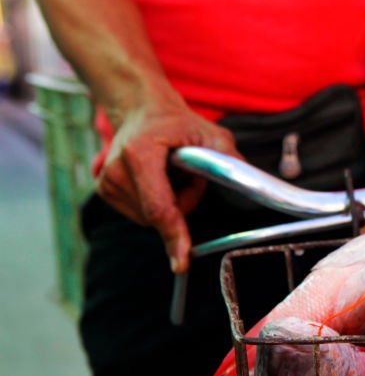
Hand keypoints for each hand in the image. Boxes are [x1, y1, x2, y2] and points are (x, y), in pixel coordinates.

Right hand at [98, 94, 238, 272]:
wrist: (141, 111)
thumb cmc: (175, 123)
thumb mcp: (208, 132)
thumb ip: (226, 156)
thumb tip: (247, 177)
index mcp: (139, 154)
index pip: (160, 208)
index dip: (175, 236)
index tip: (180, 263)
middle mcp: (116, 170)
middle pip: (160, 217)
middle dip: (184, 202)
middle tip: (188, 173)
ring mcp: (107, 183)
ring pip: (152, 219)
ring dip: (172, 202)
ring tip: (171, 172)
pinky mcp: (106, 192)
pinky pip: (143, 215)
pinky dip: (158, 202)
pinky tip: (158, 179)